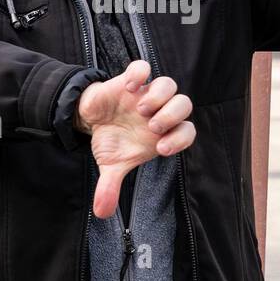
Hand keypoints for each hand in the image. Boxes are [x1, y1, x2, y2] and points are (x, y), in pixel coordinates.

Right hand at [75, 59, 195, 218]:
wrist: (91, 118)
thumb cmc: (110, 141)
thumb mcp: (110, 165)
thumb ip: (110, 187)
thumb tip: (100, 213)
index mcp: (162, 133)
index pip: (187, 132)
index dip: (181, 139)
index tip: (160, 148)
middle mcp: (159, 111)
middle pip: (184, 105)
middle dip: (171, 116)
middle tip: (151, 127)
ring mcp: (146, 94)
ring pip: (169, 84)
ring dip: (158, 97)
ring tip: (139, 110)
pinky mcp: (131, 79)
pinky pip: (143, 67)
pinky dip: (139, 73)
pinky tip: (128, 87)